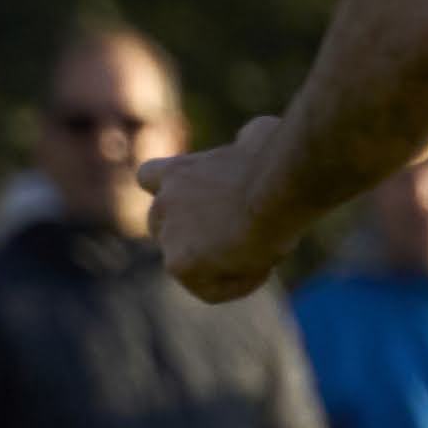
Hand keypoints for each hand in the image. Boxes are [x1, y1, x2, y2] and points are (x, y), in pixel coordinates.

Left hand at [137, 121, 287, 300]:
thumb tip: (248, 140)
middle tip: (235, 236)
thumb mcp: (258, 137)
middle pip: (159, 225)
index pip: (149, 179)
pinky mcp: (179, 263)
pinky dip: (239, 284)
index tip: (196, 196)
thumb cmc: (278, 158)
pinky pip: (210, 290)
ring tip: (262, 251)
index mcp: (179, 171)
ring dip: (219, 265)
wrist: (279, 184)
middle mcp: (163, 201)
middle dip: (189, 233)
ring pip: (185, 263)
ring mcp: (167, 233)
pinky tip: (265, 267)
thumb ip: (243, 146)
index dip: (168, 190)